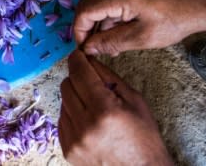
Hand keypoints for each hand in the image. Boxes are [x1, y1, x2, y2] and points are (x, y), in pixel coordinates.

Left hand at [59, 50, 171, 165]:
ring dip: (75, 99)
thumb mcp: (134, 100)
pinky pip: (62, 121)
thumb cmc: (144, 137)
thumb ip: (109, 77)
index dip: (77, 60)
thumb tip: (89, 60)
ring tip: (94, 108)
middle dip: (78, 79)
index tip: (78, 55)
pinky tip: (89, 122)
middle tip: (92, 84)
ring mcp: (74, 141)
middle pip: (66, 85)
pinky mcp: (68, 150)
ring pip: (62, 102)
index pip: (79, 73)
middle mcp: (85, 126)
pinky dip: (72, 116)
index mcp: (105, 110)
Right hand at [73, 0, 205, 55]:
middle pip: (87, 3)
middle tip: (93, 48)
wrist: (196, 5)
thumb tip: (88, 49)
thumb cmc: (172, 22)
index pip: (85, 10)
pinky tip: (115, 32)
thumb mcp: (141, 38)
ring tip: (107, 45)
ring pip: (96, 1)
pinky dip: (106, 15)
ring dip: (97, 22)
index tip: (84, 49)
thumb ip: (111, 42)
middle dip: (86, 26)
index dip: (79, 31)